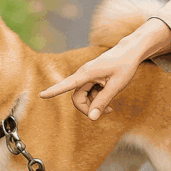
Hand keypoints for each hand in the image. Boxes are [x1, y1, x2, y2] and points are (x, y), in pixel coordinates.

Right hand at [39, 18, 170, 119]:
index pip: (68, 84)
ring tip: (112, 105)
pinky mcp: (90, 78)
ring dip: (95, 104)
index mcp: (88, 73)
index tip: (41, 95)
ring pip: (83, 97)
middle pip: (78, 98)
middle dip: (89, 108)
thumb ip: (103, 101)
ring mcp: (86, 76)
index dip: (54, 91)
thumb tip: (91, 118)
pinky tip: (109, 98)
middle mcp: (83, 74)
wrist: (129, 51)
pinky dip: (97, 99)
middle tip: (108, 111)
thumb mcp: (117, 86)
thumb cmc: (125, 66)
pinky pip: (89, 93)